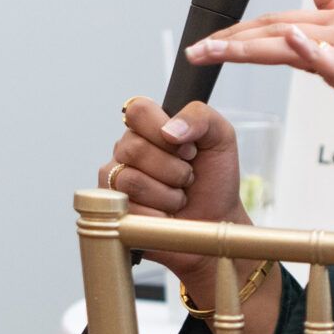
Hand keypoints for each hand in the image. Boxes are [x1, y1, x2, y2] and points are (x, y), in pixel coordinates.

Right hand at [100, 97, 244, 281]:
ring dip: (167, 195)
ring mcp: (114, 181)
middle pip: (134, 148)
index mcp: (146, 127)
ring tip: (178, 199)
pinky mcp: (113, 211)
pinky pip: (128, 209)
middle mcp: (125, 150)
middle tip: (188, 177)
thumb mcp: (220, 138)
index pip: (137, 110)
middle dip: (173, 168)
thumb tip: (169, 130)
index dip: (163, 129)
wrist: (216, 222)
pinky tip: (166, 217)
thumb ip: (200, 117)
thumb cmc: (214, 179)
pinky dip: (159, 216)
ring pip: (130, 180)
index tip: (188, 148)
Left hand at [183, 0, 333, 156]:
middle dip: (230, 40)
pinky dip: (307, 49)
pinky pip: (330, 62)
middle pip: (274, 29)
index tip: (206, 41)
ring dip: (246, 47)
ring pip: (288, 43)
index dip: (239, 30)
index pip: (276, 21)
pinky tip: (287, 41)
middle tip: (195, 51)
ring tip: (212, 51)